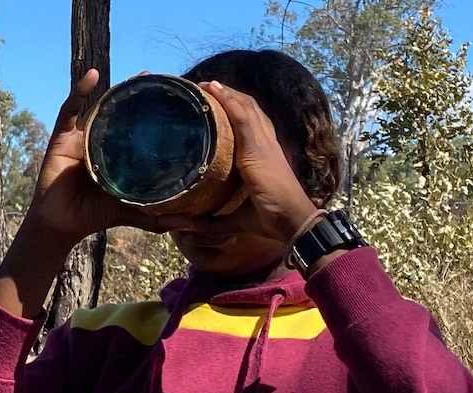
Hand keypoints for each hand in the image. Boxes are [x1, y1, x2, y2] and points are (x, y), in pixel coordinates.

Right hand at [25, 69, 189, 244]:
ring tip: (136, 75)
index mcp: (117, 155)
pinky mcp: (62, 137)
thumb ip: (159, 219)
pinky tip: (92, 76)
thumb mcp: (132, 213)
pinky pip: (70, 109)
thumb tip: (192, 225)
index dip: (150, 114)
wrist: (63, 225)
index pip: (135, 129)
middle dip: (136, 95)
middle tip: (156, 79)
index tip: (171, 99)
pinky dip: (80, 91)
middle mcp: (100, 141)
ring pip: (100, 106)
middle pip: (120, 113)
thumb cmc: (95, 216)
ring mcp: (81, 137)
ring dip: (116, 88)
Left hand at [190, 81, 320, 242]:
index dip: (235, 111)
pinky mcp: (257, 149)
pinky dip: (228, 100)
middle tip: (204, 89)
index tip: (215, 105)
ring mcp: (263, 144)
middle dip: (229, 97)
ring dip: (225, 93)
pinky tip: (214, 89)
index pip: (250, 125)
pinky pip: (242, 117)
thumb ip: (208, 222)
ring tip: (204, 85)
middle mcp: (266, 144)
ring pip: (244, 108)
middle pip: (248, 110)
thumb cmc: (269, 220)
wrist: (292, 222)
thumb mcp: (234, 220)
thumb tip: (179, 226)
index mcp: (264, 156)